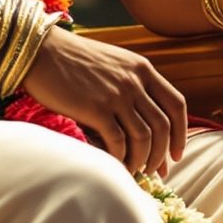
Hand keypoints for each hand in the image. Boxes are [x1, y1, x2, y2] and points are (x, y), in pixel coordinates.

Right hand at [22, 30, 188, 179]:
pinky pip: (118, 142)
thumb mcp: (113, 61)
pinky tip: (116, 166)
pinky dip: (120, 159)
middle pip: (163, 126)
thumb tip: (144, 118)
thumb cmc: (73, 59)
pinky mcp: (96, 108)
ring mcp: (117, 95)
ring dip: (142, 160)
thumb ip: (132, 82)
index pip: (176, 104)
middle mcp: (135, 81)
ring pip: (144, 138)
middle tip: (156, 171)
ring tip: (135, 171)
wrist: (40, 50)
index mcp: (142, 69)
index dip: (181, 133)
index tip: (177, 154)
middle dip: (163, 154)